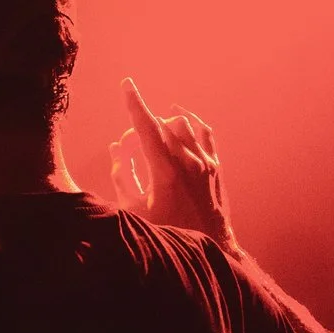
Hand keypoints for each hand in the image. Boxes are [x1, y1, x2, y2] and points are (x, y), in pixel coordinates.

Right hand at [110, 78, 236, 249]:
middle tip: (128, 149)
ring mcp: (205, 162)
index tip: (127, 84)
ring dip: (164, 125)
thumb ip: (123, 176)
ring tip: (151, 140)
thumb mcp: (135, 209)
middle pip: (162, 124)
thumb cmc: (167, 232)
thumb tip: (117, 149)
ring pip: (184, 124)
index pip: (147, 128)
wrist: (207, 248)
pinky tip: (180, 122)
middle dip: (141, 128)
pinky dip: (189, 124)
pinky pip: (203, 132)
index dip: (135, 104)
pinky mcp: (216, 166)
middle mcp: (188, 163)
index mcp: (165, 173)